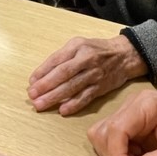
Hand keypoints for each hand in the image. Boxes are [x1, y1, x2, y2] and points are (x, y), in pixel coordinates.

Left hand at [28, 35, 146, 114]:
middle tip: (32, 96)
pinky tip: (63, 110)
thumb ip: (60, 57)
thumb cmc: (96, 50)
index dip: (43, 72)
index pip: (57, 60)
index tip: (31, 82)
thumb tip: (40, 75)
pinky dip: (74, 104)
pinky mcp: (101, 87)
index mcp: (77, 47)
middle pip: (63, 74)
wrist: (124, 55)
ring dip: (55, 97)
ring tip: (41, 104)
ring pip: (72, 87)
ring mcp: (94, 74)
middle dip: (46, 86)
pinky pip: (86, 97)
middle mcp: (86, 60)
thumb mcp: (78, 45)